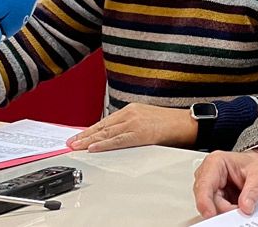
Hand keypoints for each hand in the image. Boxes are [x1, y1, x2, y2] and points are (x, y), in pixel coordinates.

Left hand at [66, 102, 197, 151]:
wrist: (187, 123)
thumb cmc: (171, 123)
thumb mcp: (147, 120)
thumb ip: (131, 126)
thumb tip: (117, 137)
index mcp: (131, 110)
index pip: (105, 122)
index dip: (90, 130)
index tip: (77, 137)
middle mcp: (130, 114)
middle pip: (102, 127)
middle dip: (84, 135)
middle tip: (70, 143)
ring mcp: (134, 122)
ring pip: (106, 133)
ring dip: (89, 141)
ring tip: (76, 146)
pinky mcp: (140, 133)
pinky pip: (118, 140)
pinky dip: (104, 144)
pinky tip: (93, 148)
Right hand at [193, 148, 257, 217]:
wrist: (255, 165)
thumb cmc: (253, 164)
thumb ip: (253, 191)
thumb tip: (246, 207)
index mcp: (215, 162)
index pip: (204, 185)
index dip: (205, 202)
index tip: (211, 214)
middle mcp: (207, 174)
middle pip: (207, 198)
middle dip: (223, 208)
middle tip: (240, 211)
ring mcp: (208, 185)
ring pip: (211, 205)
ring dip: (226, 210)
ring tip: (242, 206)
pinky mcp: (212, 195)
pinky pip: (217, 208)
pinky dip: (227, 211)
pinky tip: (237, 207)